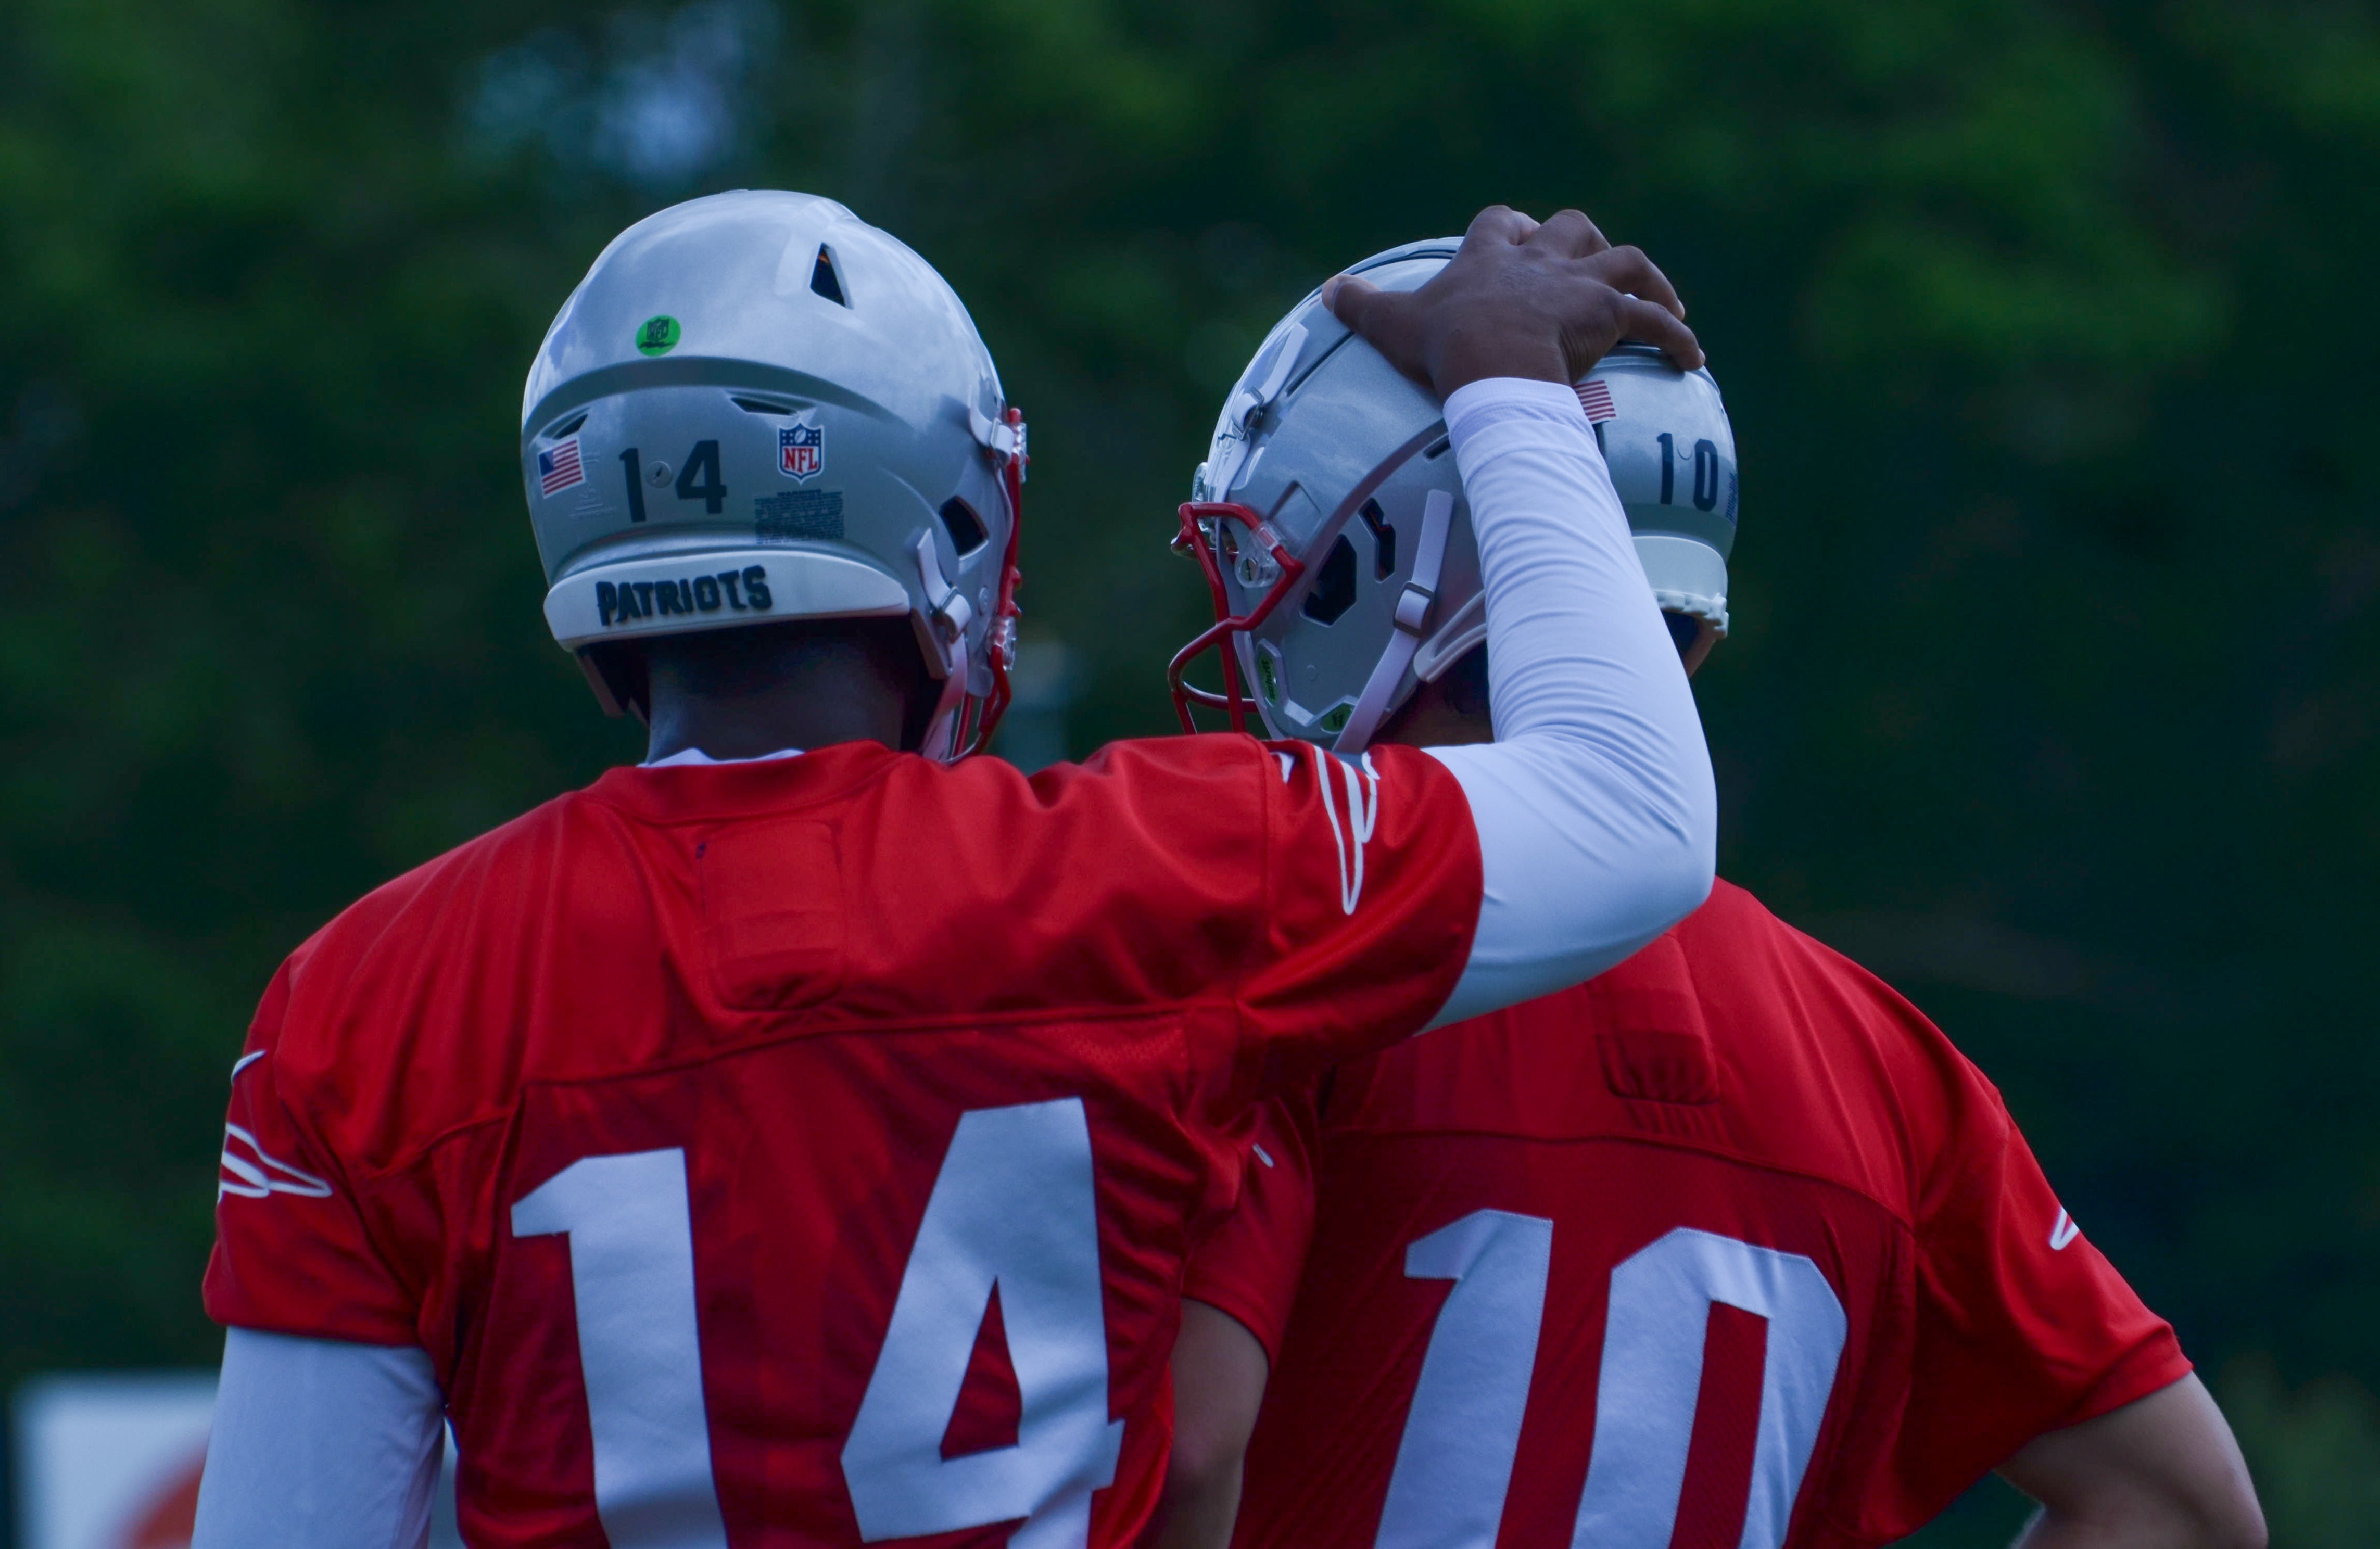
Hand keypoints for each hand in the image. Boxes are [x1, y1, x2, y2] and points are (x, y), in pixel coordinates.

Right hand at [1323, 205, 1702, 396]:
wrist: (1489, 364)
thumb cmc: (1442, 347)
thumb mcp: (1392, 324)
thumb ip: (1361, 305)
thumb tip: (1328, 290)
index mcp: (1490, 261)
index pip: (1501, 223)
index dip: (1512, 230)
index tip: (1517, 238)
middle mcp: (1540, 264)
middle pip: (1573, 230)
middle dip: (1584, 245)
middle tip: (1591, 272)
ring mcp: (1578, 287)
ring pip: (1627, 262)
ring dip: (1649, 281)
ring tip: (1666, 307)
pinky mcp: (1610, 316)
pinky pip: (1655, 322)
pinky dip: (1676, 338)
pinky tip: (1692, 359)